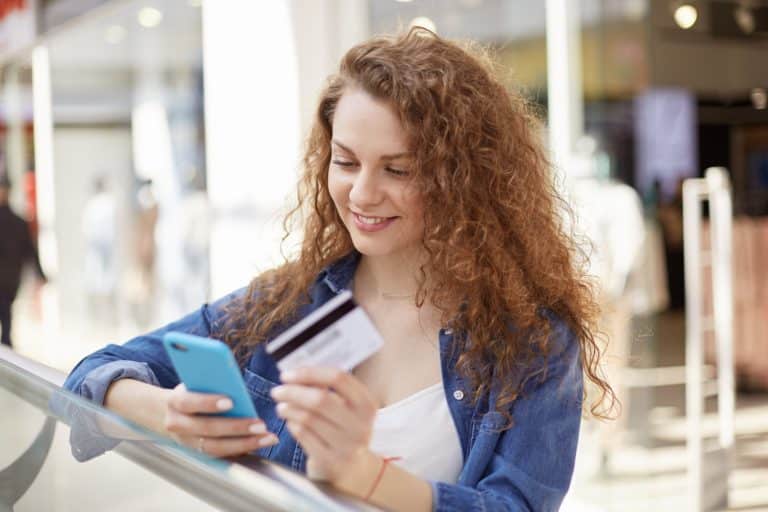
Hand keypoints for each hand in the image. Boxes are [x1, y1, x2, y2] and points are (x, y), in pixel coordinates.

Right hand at [164, 384, 277, 456]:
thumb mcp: (196, 383)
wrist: (168, 412)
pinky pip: (221, 454)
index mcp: (175, 402)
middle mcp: (177, 424)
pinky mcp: (197, 452)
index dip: (208, 403)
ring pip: (215, 446)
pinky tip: (261, 443)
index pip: (189, 402)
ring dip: (244, 443)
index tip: (231, 402)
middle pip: (207, 428)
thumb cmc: (191, 391)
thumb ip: (212, 383)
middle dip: (236, 427)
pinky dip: (242, 449)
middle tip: (261, 425)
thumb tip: (237, 383)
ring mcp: (187, 442)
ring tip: (267, 438)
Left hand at [270, 367, 378, 487]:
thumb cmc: (343, 429)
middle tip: (277, 391)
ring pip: (308, 418)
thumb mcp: (346, 407)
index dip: (309, 373)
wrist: (353, 469)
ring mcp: (347, 445)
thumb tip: (296, 373)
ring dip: (288, 408)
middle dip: (293, 392)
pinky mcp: (331, 460)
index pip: (338, 378)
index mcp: (367, 403)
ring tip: (281, 406)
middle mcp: (360, 424)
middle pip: (320, 399)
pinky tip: (289, 421)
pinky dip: (291, 424)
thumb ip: (328, 388)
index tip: (288, 374)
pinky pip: (303, 435)